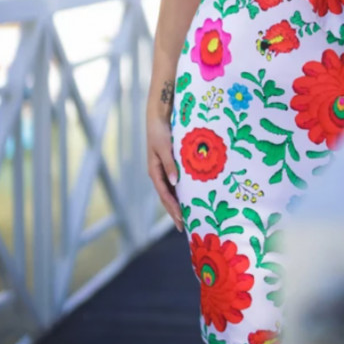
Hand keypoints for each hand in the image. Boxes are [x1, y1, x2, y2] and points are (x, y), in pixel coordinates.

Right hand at [146, 114, 182, 230]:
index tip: (181, 219)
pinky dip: (181, 192)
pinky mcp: (170, 165)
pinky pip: (175, 182)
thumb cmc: (160, 131)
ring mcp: (164, 170)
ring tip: (187, 217)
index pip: (164, 194)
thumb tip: (174, 182)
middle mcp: (159, 173)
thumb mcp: (164, 147)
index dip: (173, 207)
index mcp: (154, 171)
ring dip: (178, 204)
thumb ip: (169, 164)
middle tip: (183, 227)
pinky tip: (188, 197)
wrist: (158, 117)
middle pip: (166, 197)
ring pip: (171, 191)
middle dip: (174, 212)